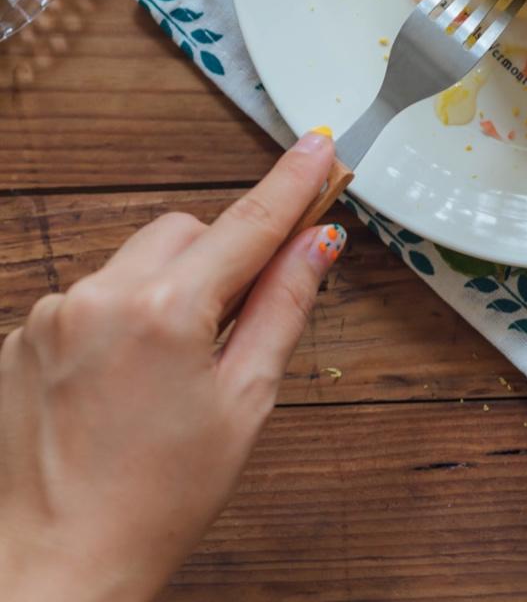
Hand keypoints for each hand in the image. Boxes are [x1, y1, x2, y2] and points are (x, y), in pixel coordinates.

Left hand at [0, 131, 345, 601]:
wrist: (54, 569)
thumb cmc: (156, 501)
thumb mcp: (244, 403)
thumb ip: (283, 307)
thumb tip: (318, 242)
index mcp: (166, 311)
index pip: (248, 223)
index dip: (293, 183)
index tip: (319, 145)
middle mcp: (100, 295)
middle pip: (186, 232)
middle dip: (219, 258)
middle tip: (237, 316)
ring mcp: (52, 313)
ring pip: (137, 260)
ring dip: (167, 288)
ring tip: (170, 369)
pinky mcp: (23, 334)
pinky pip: (91, 295)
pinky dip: (119, 316)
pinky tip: (123, 380)